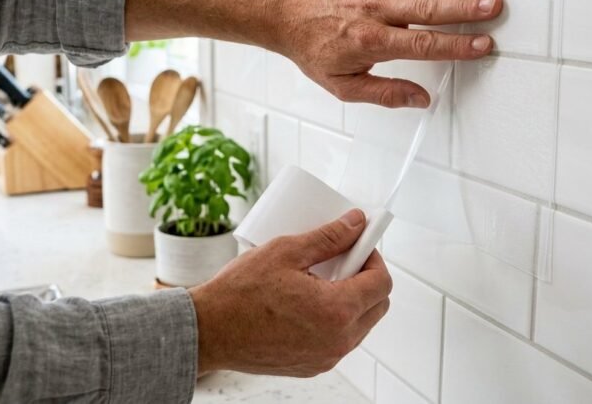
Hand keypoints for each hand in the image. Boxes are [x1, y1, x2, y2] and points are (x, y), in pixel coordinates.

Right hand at [188, 209, 391, 376]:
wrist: (209, 331)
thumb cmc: (239, 294)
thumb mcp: (286, 252)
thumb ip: (328, 237)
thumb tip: (355, 224)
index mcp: (336, 311)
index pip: (382, 283)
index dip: (374, 258)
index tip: (358, 246)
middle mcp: (337, 341)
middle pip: (378, 306)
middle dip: (367, 280)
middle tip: (342, 261)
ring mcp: (325, 358)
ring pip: (360, 325)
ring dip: (352, 301)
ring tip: (321, 281)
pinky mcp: (312, 367)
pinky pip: (338, 340)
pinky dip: (334, 320)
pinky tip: (309, 303)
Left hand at [274, 0, 501, 107]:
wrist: (285, 14)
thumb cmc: (314, 50)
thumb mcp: (343, 85)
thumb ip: (384, 93)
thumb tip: (421, 100)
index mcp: (372, 42)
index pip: (423, 45)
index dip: (455, 46)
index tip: (482, 44)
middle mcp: (375, 11)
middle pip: (428, 10)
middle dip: (464, 8)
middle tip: (495, 5)